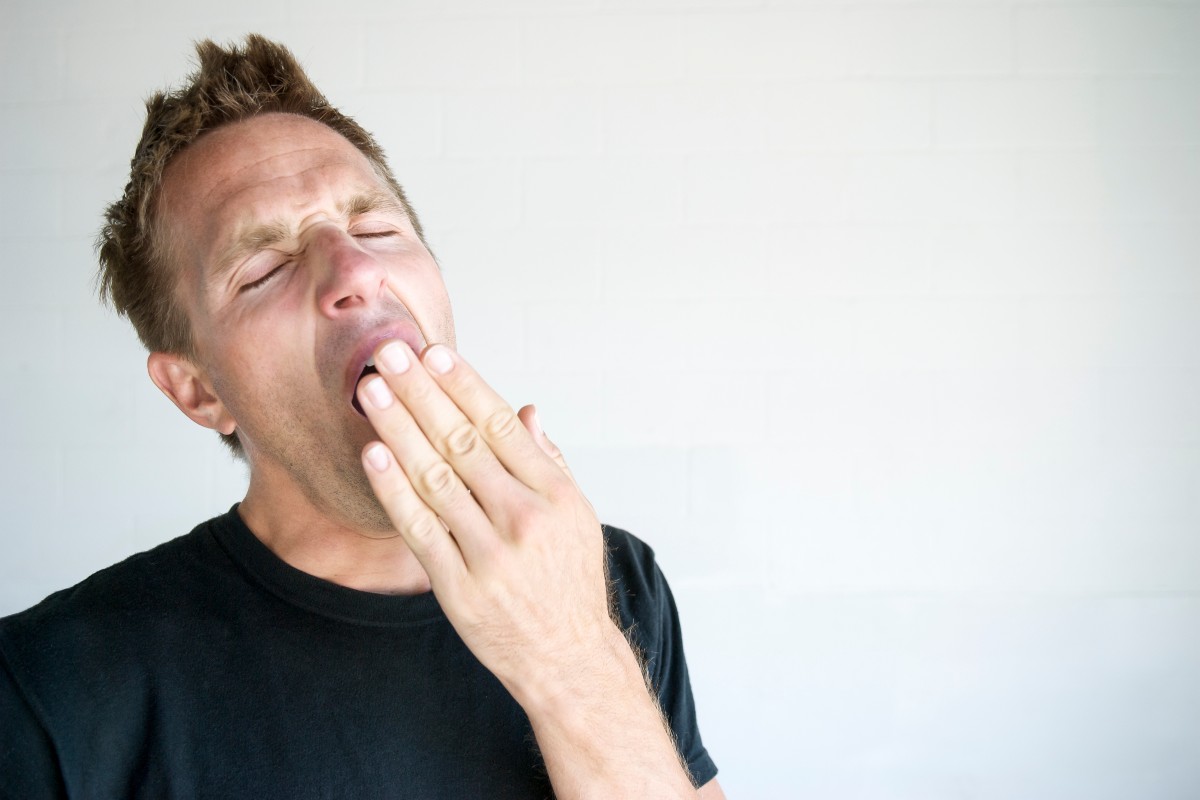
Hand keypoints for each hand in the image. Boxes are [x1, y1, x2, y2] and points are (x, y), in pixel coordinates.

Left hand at [355, 340, 615, 703]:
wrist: (566, 658)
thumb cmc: (569, 581)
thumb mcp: (578, 516)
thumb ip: (550, 462)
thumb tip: (525, 411)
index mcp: (555, 494)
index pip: (501, 426)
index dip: (463, 386)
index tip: (434, 353)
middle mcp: (523, 518)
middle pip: (462, 442)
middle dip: (420, 393)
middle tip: (389, 354)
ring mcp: (489, 553)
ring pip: (434, 477)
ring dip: (398, 428)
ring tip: (370, 391)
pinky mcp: (458, 587)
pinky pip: (418, 528)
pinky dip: (393, 489)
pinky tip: (374, 453)